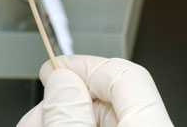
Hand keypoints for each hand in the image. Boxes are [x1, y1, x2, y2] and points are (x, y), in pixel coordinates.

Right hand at [18, 56, 173, 126]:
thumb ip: (68, 113)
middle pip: (108, 99)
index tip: (54, 68)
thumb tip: (61, 80)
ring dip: (62, 116)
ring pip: (99, 119)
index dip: (85, 65)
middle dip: (66, 97)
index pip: (125, 74)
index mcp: (150, 126)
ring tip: (36, 125)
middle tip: (39, 109)